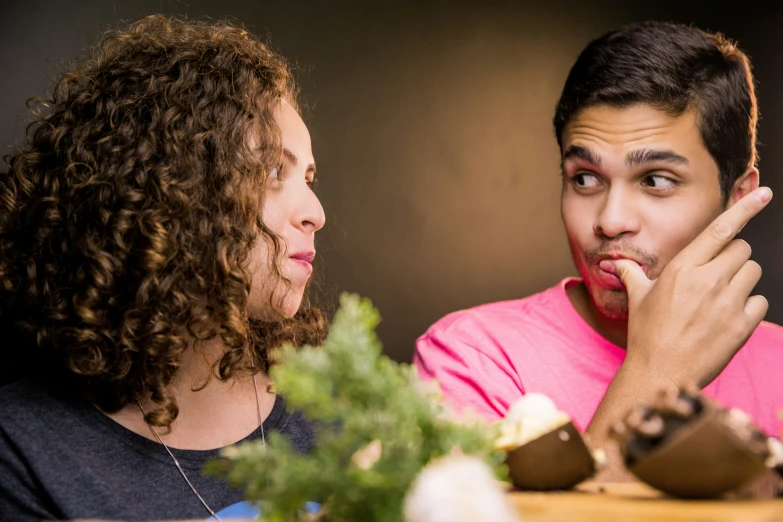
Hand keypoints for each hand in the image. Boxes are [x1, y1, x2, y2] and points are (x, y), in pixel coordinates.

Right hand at [612, 187, 772, 388]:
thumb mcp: (637, 298)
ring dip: (741, 279)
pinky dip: (749, 305)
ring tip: (720, 297)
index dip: (744, 208)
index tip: (763, 193)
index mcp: (682, 269)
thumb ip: (632, 274)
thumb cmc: (646, 334)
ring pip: (753, 271)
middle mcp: (708, 281)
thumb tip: (616, 263)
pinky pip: (760, 301)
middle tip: (715, 275)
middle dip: (732, 257)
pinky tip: (728, 316)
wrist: (659, 372)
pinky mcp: (742, 325)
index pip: (719, 229)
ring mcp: (727, 303)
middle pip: (741, 248)